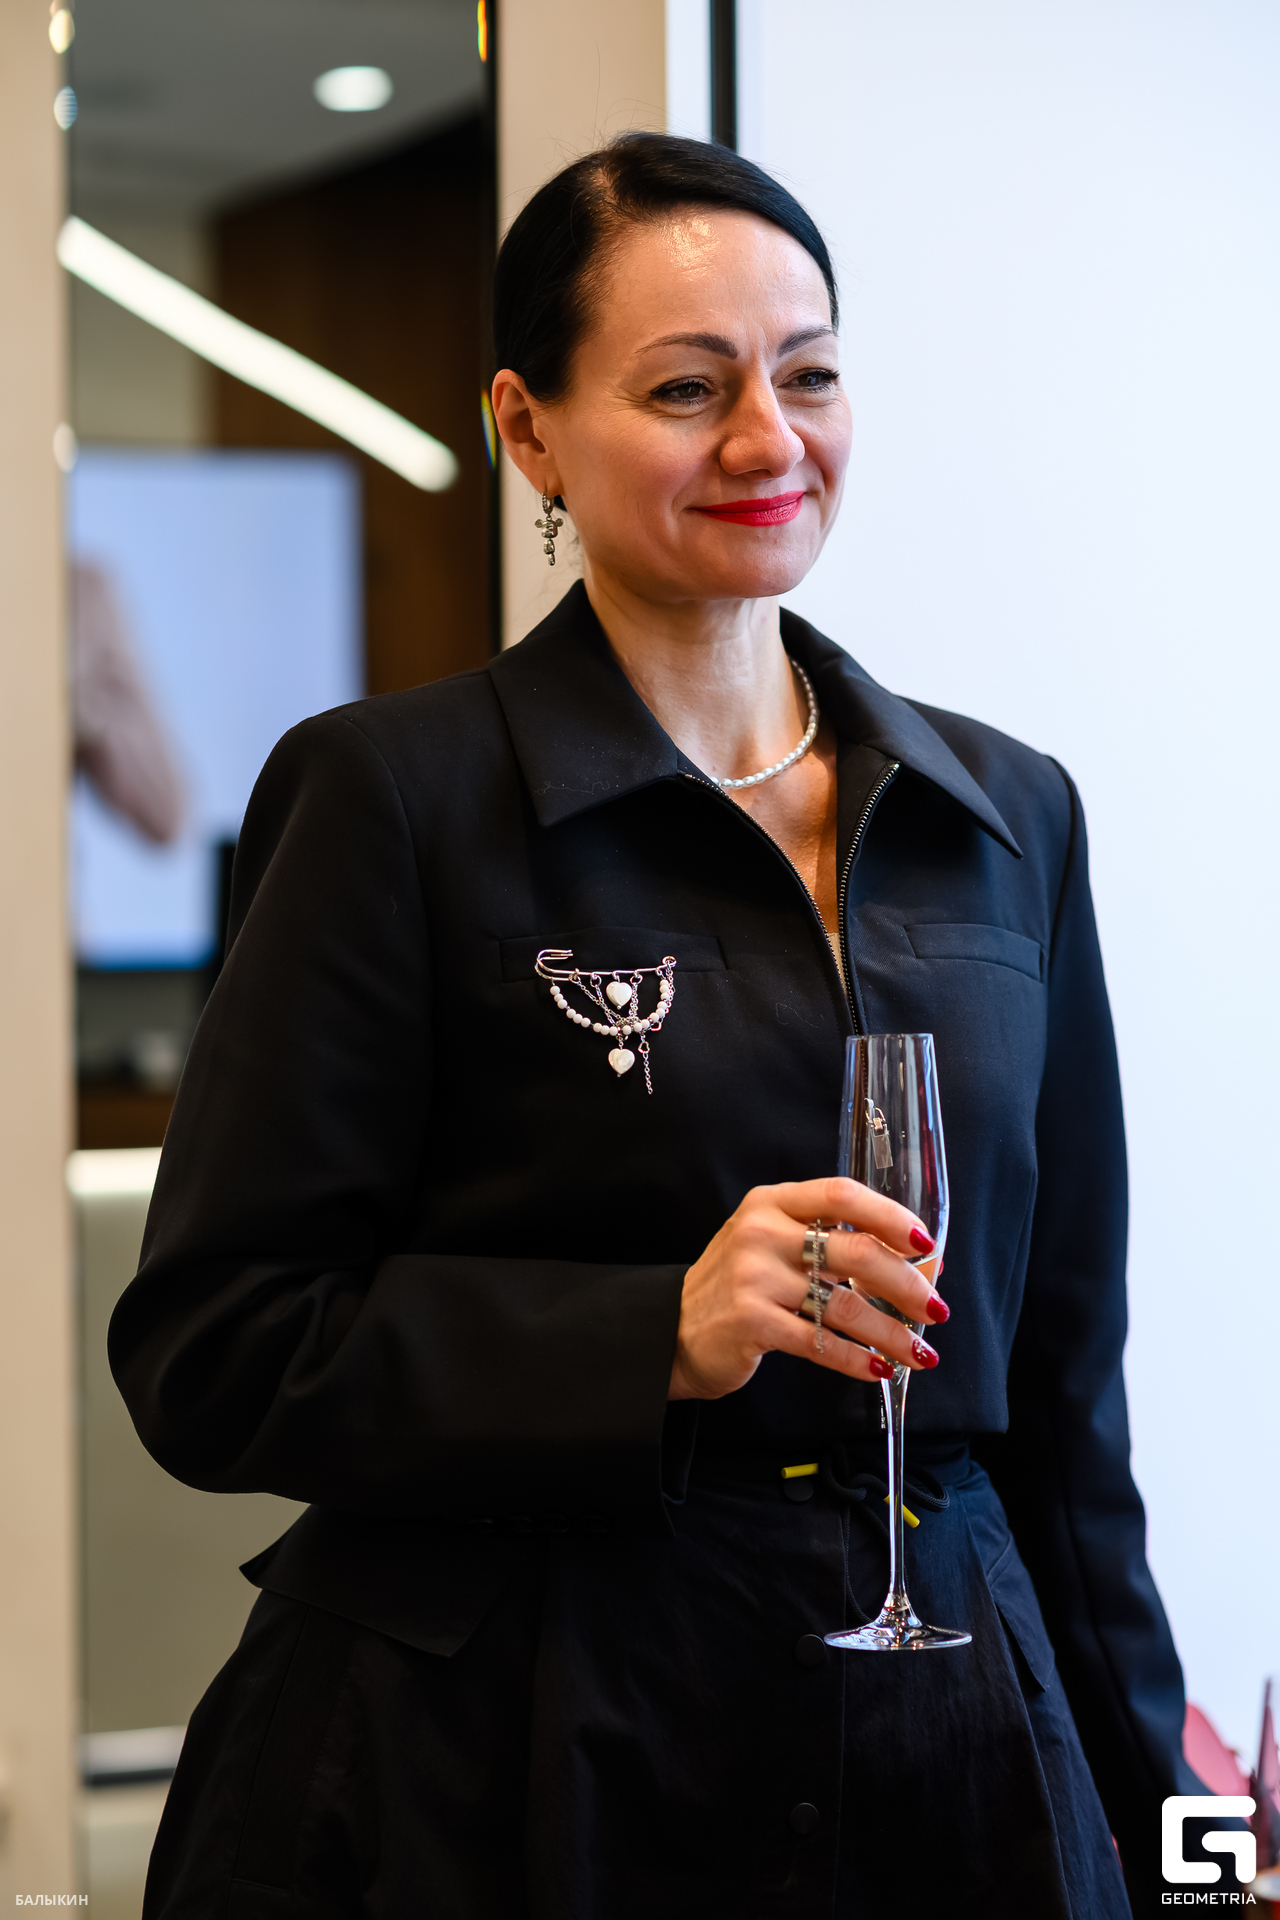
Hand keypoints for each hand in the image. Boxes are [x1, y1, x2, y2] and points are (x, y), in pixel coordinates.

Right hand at [668, 1176, 947, 1400]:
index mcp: (773, 1202)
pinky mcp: (751, 1323)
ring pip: (844, 1305)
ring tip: (919, 1352)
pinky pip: (820, 1343)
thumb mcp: (777, 1247)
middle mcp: (761, 1233)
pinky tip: (878, 1368)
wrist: (674, 1331)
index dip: (890, 1216)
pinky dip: (856, 1360)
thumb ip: (838, 1246)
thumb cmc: (739, 1286)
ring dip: (891, 1332)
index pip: (841, 1195)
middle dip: (906, 1284)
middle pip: (855, 1252)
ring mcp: (753, 1278)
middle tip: (935, 1308)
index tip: (925, 1244)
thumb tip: (923, 1263)